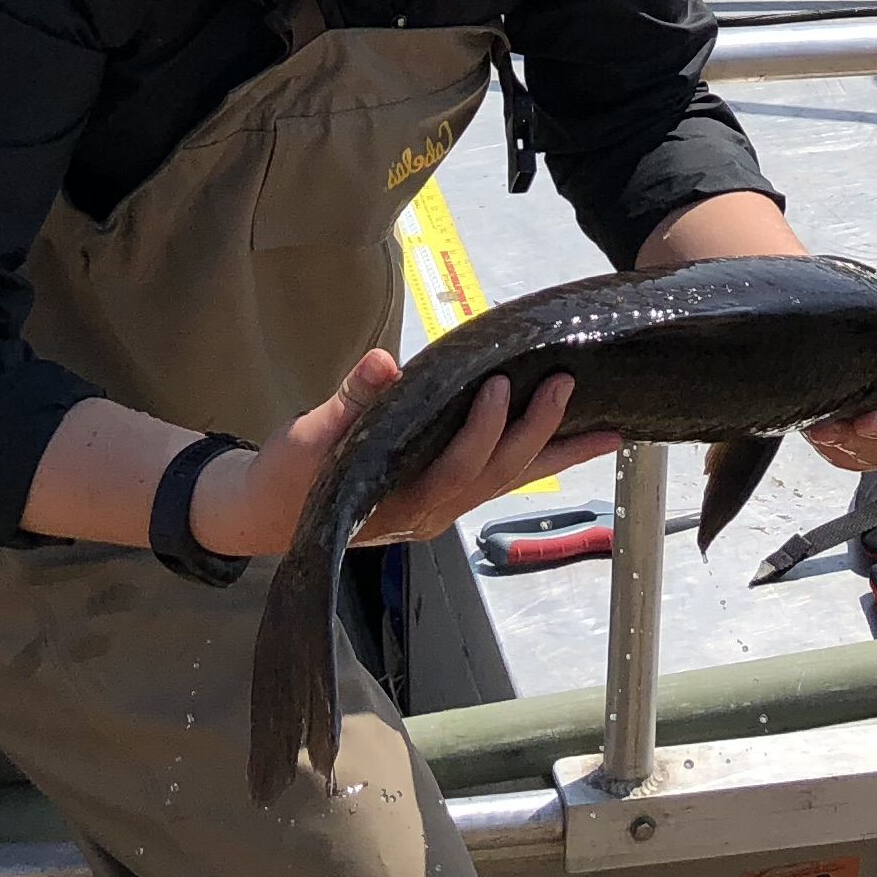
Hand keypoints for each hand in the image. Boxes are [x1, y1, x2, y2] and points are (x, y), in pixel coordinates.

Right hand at [187, 348, 619, 561]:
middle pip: (499, 476)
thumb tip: (383, 363)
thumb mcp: (307, 438)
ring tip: (608, 429)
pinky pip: (499, 479)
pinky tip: (565, 439)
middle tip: (569, 384)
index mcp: (401, 502)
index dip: (484, 431)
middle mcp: (432, 512)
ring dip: (558, 453)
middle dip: (539, 433)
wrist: (268, 513)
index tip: (498, 385)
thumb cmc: (287, 476)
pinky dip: (536, 458)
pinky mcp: (443, 495)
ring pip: (510, 481)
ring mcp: (441, 507)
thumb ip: (349, 402)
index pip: (457, 468)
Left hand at [634, 193, 876, 478]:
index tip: (870, 416)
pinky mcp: (872, 453)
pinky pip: (859, 462)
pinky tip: (820, 438)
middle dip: (875, 436)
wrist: (839, 349)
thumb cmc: (871, 334)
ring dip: (850, 446)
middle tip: (842, 427)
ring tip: (819, 430)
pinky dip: (839, 453)